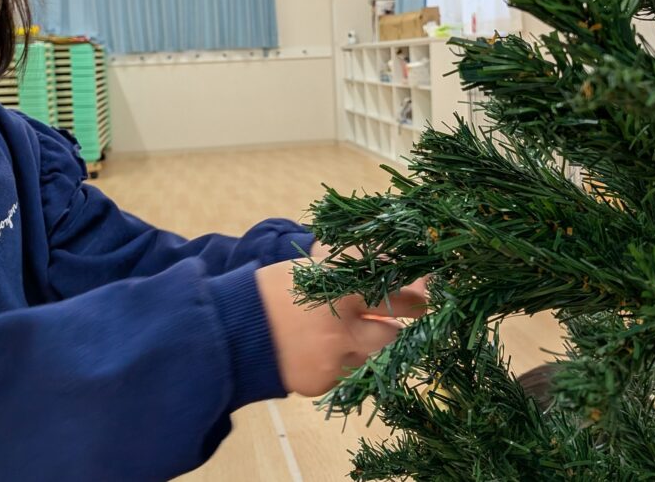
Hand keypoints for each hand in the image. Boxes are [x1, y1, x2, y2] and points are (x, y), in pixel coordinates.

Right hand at [255, 259, 426, 396]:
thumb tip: (384, 271)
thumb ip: (347, 275)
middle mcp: (344, 329)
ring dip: (370, 345)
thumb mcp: (309, 272)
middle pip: (393, 332)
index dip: (415, 294)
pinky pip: (348, 373)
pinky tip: (322, 350)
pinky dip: (342, 362)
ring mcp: (335, 360)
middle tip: (402, 315)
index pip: (396, 294)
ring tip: (352, 332)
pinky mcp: (324, 383)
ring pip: (374, 356)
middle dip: (398, 324)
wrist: (230, 332)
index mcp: (341, 292)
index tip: (424, 292)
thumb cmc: (270, 292)